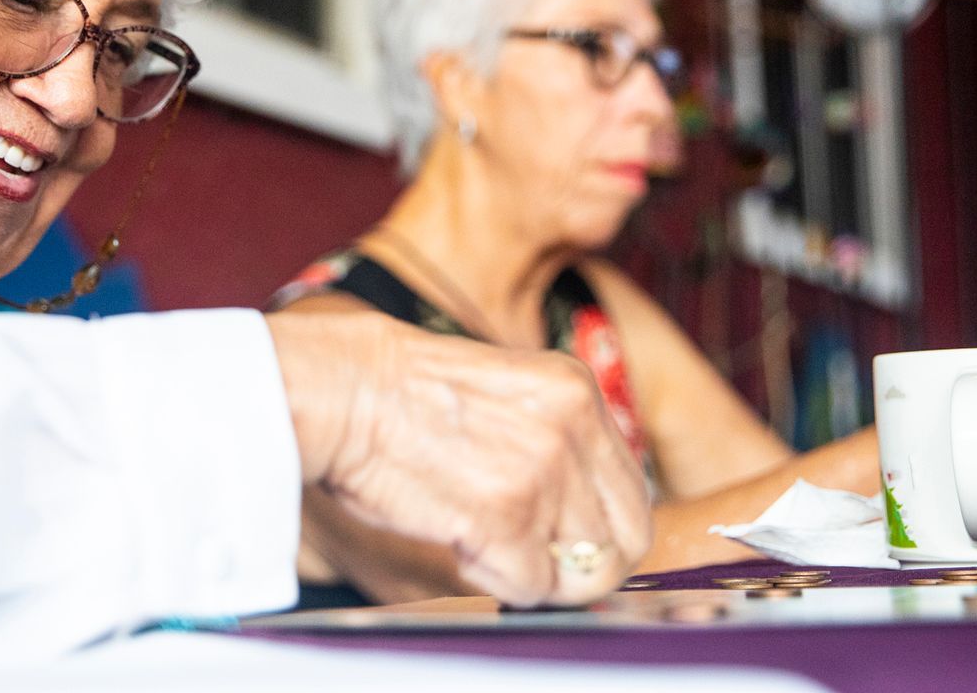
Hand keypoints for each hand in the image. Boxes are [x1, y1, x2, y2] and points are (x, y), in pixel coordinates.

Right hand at [266, 310, 650, 606]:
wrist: (344, 389)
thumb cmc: (402, 392)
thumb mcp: (507, 389)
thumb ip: (554, 437)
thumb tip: (581, 509)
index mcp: (576, 390)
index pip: (632, 492)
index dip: (599, 530)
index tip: (565, 541)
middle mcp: (573, 428)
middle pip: (625, 539)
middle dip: (583, 565)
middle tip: (534, 561)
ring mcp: (543, 473)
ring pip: (581, 572)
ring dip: (534, 572)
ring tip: (484, 539)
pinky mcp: (506, 516)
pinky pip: (531, 588)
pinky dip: (499, 583)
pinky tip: (463, 545)